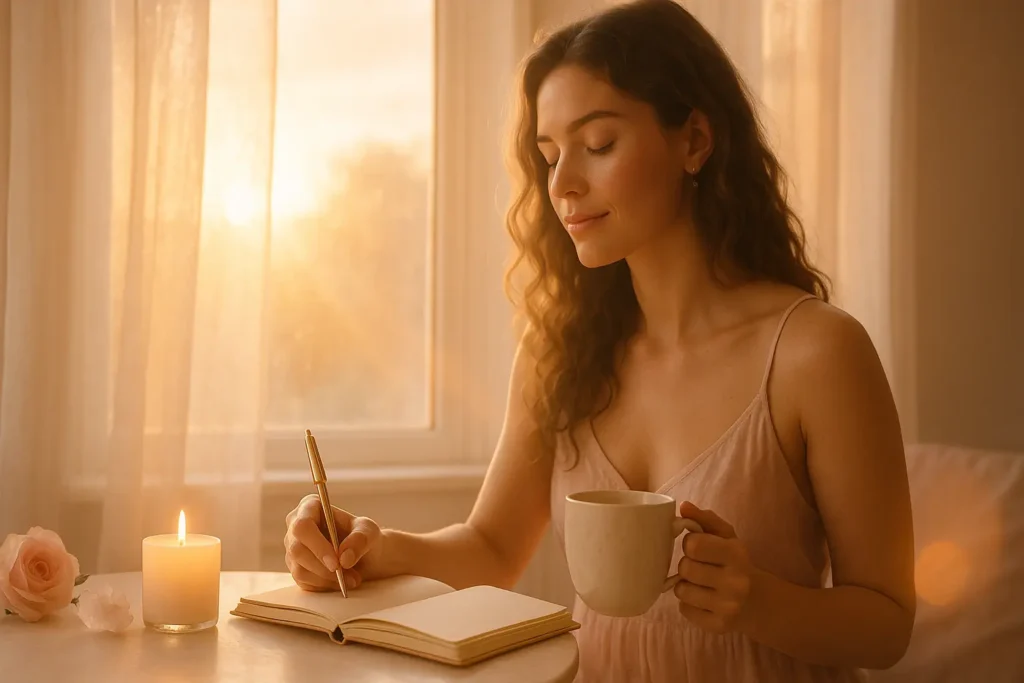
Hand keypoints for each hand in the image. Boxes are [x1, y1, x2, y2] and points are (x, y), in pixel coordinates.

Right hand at [284, 494, 386, 591]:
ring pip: (300, 569)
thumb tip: (344, 558)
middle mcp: (295, 526)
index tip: (336, 563)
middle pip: (297, 549)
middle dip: (323, 567)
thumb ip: (360, 540)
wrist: (364, 556)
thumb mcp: (369, 532)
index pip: (302, 525)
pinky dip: (325, 585)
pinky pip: (304, 582)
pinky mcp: (296, 568)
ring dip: (328, 579)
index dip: (317, 545)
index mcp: (310, 507)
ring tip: (352, 579)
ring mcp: (293, 549)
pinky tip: (341, 582)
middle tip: (347, 576)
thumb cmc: (364, 536)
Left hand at [673, 501, 757, 633]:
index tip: (697, 547)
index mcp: (736, 555)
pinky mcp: (718, 626)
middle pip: (685, 568)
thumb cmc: (735, 563)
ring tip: (700, 583)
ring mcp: (727, 607)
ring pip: (681, 590)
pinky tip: (703, 599)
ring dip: (685, 585)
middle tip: (699, 567)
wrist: (759, 602)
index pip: (694, 545)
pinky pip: (684, 610)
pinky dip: (688, 603)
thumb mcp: (726, 537)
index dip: (690, 544)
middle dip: (687, 565)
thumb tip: (683, 506)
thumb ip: (705, 519)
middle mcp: (735, 582)